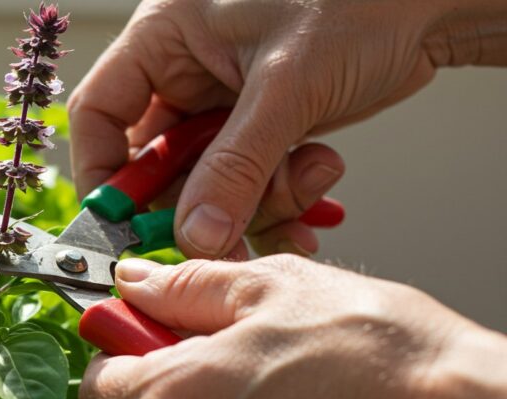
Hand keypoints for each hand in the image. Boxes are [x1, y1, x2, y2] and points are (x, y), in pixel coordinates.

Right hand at [68, 0, 506, 258]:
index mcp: (165, 36)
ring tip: (303, 188)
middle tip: (221, 242)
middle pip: (154, 162)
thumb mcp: (286, 85)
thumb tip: (195, 236)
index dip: (103, 173)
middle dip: (194, 207)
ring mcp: (224, 103)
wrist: (433, 4)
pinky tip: (316, 196)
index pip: (99, 113)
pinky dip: (277, 202)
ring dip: (251, 205)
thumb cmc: (360, 0)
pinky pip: (246, 185)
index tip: (124, 225)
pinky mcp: (261, 128)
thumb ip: (235, 167)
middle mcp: (185, 71)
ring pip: (206, 183)